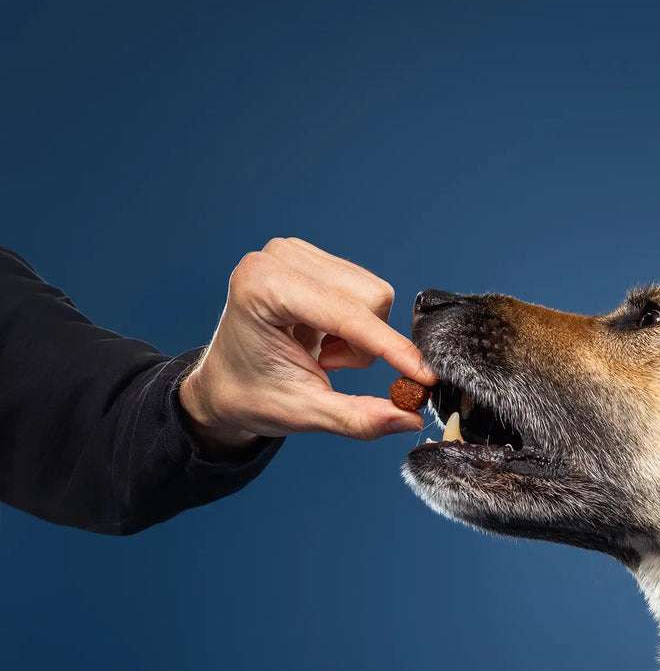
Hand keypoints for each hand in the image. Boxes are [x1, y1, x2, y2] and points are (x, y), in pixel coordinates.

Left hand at [179, 237, 434, 453]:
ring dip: (361, 336)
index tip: (423, 376)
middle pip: (371, 297)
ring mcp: (295, 253)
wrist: (226, 383)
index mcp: (262, 287)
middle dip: (365, 344)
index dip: (389, 347)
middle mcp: (277, 258)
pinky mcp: (312, 259)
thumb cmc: (251, 395)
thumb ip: (359, 418)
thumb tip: (409, 417)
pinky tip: (322, 336)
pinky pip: (367, 291)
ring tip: (322, 352)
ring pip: (374, 294)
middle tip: (327, 365)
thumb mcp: (305, 413)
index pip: (346, 313)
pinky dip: (356, 325)